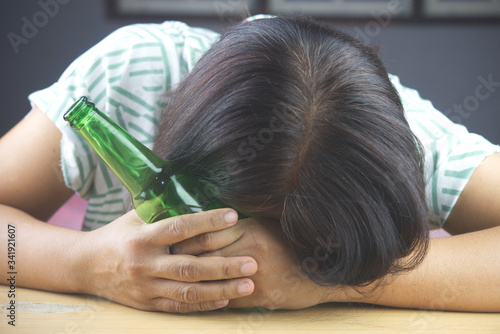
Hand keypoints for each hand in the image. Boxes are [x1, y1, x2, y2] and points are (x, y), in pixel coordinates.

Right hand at [76, 209, 257, 312]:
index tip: (234, 216)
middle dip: (224, 266)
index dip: (208, 222)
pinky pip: (179, 307)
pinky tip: (226, 301)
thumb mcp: (136, 217)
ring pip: (188, 292)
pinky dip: (203, 305)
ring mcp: (145, 288)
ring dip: (221, 290)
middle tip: (253, 262)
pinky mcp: (146, 304)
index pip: (180, 228)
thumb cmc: (118, 235)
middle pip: (189, 267)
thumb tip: (195, 192)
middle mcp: (144, 264)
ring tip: (249, 285)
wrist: (84, 265)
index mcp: (142, 236)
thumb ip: (163, 210)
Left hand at [171, 218, 336, 309]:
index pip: (207, 233)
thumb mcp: (268, 228)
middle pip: (205, 255)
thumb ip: (241, 228)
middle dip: (180, 260)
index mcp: (252, 228)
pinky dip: (211, 298)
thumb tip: (208, 228)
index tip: (168, 242)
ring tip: (173, 282)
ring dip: (192, 281)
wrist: (325, 270)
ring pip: (213, 278)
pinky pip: (229, 298)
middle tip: (161, 263)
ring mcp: (257, 273)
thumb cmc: (293, 246)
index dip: (184, 240)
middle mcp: (252, 249)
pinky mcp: (262, 294)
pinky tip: (198, 299)